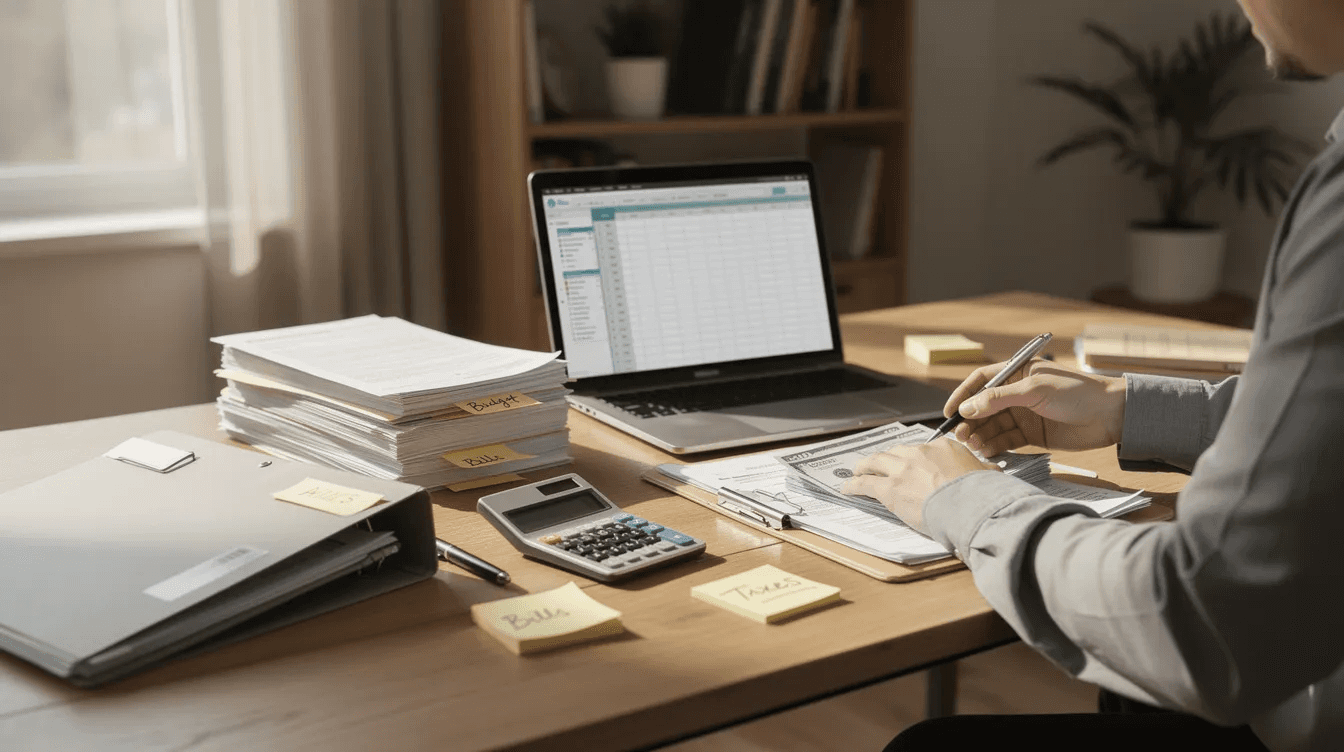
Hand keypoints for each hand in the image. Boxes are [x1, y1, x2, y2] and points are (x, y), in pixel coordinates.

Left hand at [840, 438, 997, 533]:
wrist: (969, 503)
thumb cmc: (981, 492)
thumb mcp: (987, 474)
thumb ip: (984, 471)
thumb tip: (993, 472)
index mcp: (943, 447)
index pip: (923, 450)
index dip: (914, 459)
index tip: (912, 465)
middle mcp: (919, 453)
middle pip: (896, 452)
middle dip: (885, 458)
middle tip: (877, 463)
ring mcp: (902, 469)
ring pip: (875, 462)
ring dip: (864, 466)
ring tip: (857, 471)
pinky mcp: (889, 488)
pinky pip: (865, 483)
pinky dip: (854, 485)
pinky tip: (847, 488)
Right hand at [944, 359, 1126, 454]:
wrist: (1111, 416)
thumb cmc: (1077, 392)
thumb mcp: (1035, 390)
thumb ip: (999, 398)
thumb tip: (968, 407)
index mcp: (1018, 373)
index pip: (981, 380)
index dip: (963, 394)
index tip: (949, 412)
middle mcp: (1017, 393)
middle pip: (984, 406)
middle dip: (970, 420)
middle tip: (960, 435)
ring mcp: (1024, 414)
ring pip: (993, 425)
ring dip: (980, 435)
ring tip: (972, 445)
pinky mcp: (1032, 435)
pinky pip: (1006, 440)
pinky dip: (995, 446)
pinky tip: (987, 451)